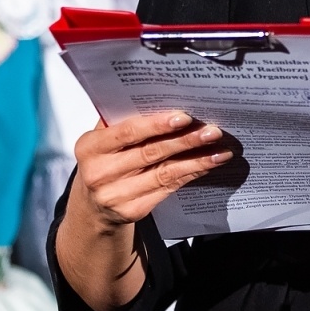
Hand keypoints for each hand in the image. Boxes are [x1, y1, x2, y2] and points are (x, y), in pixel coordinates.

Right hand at [71, 111, 230, 229]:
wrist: (93, 206)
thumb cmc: (104, 161)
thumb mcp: (104, 140)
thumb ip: (125, 121)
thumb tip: (167, 99)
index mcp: (90, 147)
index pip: (127, 132)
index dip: (157, 124)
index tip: (185, 117)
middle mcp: (99, 173)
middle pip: (150, 153)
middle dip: (185, 141)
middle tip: (212, 131)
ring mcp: (115, 195)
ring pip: (164, 174)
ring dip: (196, 161)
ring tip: (219, 151)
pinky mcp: (132, 211)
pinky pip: (168, 189)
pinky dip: (190, 175)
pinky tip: (207, 165)